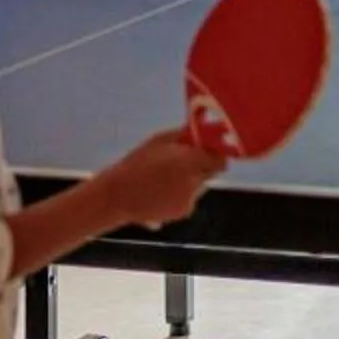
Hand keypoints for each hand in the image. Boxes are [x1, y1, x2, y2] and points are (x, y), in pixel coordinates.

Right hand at [96, 129, 227, 227]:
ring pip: (199, 185)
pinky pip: (190, 198)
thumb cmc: (137, 164)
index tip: (208, 151)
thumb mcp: (159, 141)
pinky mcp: (184, 211)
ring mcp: (190, 198)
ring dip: (190, 180)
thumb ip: (184, 135)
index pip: (220, 159)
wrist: (118, 196)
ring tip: (163, 179)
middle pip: (211, 172)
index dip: (216, 154)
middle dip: (202, 165)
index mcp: (189, 161)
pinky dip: (181, 194)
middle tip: (183, 161)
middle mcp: (194, 181)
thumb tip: (202, 127)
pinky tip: (161, 191)